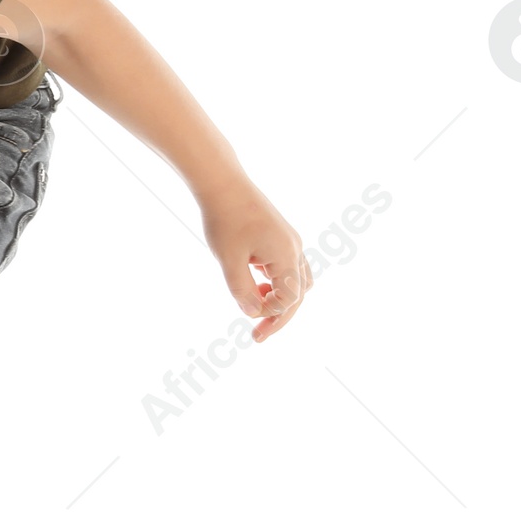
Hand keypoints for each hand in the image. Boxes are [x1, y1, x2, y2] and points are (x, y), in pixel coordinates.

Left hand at [200, 180, 310, 342]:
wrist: (222, 183)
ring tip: (256, 311)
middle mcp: (295, 248)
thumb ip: (242, 290)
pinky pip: (288, 268)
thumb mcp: (228, 260)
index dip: (271, 314)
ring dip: (280, 300)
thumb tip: (253, 314)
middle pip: (298, 294)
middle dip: (279, 316)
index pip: (290, 299)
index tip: (248, 317)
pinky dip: (276, 284)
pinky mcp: (281, 237)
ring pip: (297, 281)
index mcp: (287, 255)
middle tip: (257, 338)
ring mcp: (290, 241)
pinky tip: (255, 288)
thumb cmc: (224, 219)